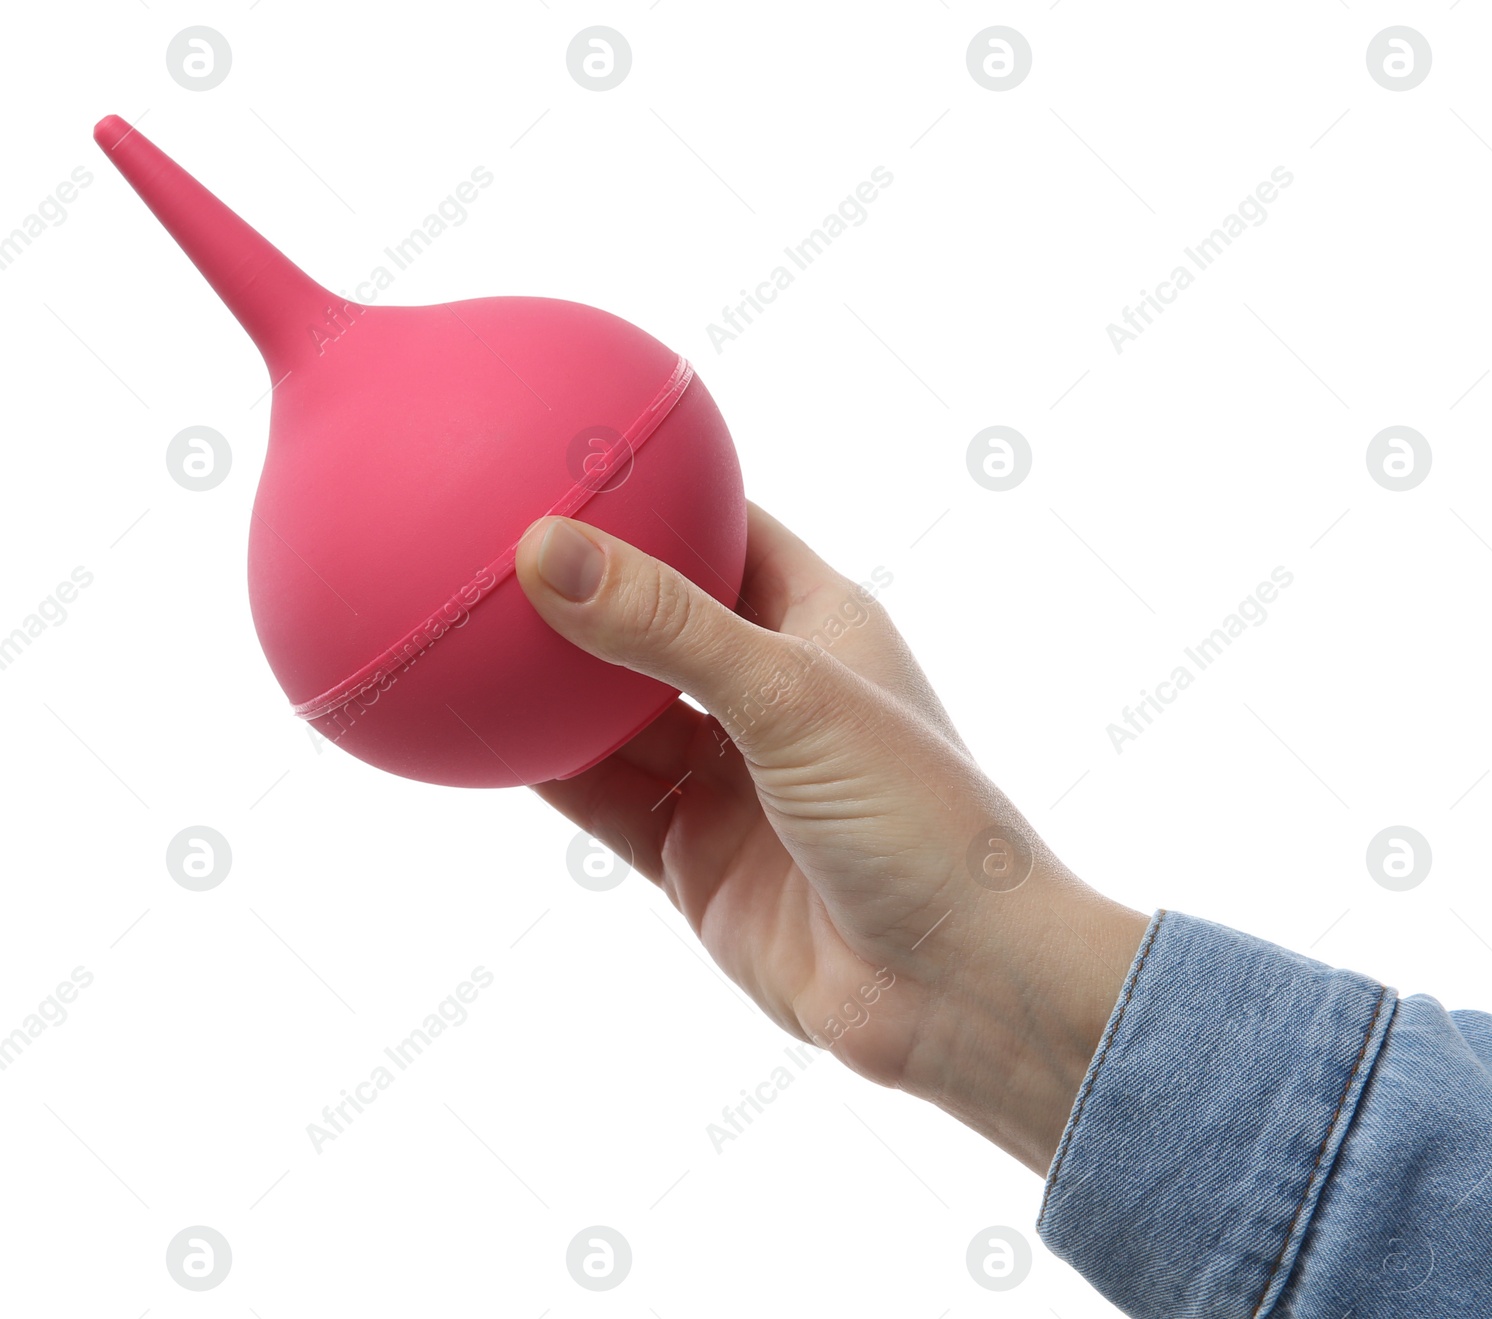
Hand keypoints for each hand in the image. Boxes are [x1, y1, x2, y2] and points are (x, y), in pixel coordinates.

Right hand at [516, 502, 1148, 1173]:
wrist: (955, 989)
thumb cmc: (919, 820)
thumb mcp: (793, 698)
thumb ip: (669, 628)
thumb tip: (545, 549)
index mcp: (821, 626)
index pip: (730, 533)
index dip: (660, 496)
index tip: (570, 462)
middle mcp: (772, 696)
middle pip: (657, 622)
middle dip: (582, 591)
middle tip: (484, 543)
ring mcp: (730, 779)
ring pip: (618, 716)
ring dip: (552, 684)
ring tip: (458, 628)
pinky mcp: (695, 856)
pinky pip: (604, 801)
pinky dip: (546, 772)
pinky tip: (478, 736)